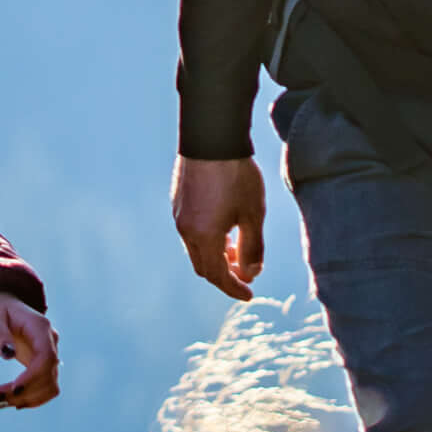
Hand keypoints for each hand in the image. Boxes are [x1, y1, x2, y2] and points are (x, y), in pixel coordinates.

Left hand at [0, 295, 61, 409]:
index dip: (34, 377)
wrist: (0, 306)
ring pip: (50, 385)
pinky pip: (46, 387)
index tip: (14, 390)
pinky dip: (32, 398)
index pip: (46, 357)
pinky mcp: (43, 365)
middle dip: (25, 391)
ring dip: (29, 398)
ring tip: (0, 401)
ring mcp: (49, 354)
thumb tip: (8, 354)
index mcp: (40, 327)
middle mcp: (50, 341)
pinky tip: (12, 402)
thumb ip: (0, 335)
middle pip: (49, 374)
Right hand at [171, 156, 266, 300]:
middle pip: (203, 266)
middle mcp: (186, 229)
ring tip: (237, 249)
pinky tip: (224, 226)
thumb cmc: (236, 175)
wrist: (212, 136)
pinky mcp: (178, 200)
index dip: (234, 289)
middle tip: (244, 275)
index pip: (217, 276)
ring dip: (216, 255)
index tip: (249, 295)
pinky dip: (208, 239)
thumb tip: (252, 273)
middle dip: (224, 275)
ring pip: (195, 247)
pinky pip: (191, 230)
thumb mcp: (253, 214)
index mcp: (204, 237)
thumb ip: (253, 248)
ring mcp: (179, 214)